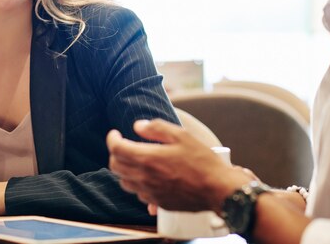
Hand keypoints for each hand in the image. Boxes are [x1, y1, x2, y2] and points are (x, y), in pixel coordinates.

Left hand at [107, 119, 251, 212]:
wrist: (218, 190)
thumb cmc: (202, 161)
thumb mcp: (181, 136)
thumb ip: (156, 128)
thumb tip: (138, 126)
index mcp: (147, 158)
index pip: (116, 149)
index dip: (112, 139)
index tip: (115, 133)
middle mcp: (144, 178)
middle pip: (115, 166)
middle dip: (115, 153)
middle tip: (123, 145)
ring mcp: (150, 193)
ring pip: (124, 182)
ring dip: (124, 169)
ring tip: (134, 160)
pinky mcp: (158, 203)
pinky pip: (138, 193)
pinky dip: (136, 183)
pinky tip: (147, 176)